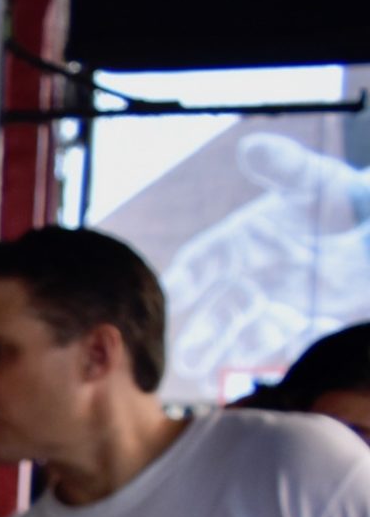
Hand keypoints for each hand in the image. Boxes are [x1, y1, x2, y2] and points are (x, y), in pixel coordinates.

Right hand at [161, 137, 369, 390]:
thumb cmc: (344, 199)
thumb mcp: (316, 179)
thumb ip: (285, 167)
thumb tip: (251, 146)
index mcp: (247, 238)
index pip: (208, 260)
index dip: (189, 277)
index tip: (172, 294)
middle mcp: (257, 272)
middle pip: (222, 305)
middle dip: (201, 331)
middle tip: (182, 356)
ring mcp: (279, 297)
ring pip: (245, 329)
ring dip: (222, 349)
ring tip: (197, 370)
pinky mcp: (305, 318)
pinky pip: (282, 340)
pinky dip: (268, 354)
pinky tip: (254, 368)